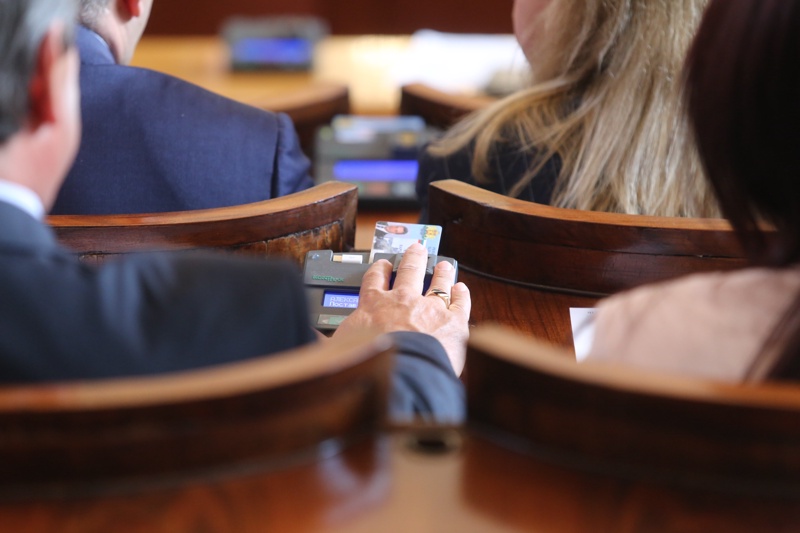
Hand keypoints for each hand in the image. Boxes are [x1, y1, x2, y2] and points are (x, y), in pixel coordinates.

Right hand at [333, 243, 470, 374]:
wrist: (402, 375)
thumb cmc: (369, 363)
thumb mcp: (337, 349)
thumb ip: (324, 341)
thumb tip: (306, 337)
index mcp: (374, 305)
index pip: (375, 279)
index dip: (379, 269)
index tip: (382, 265)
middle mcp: (403, 300)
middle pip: (410, 271)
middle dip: (414, 258)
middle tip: (417, 249)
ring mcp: (430, 308)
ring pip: (439, 282)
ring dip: (442, 271)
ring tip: (445, 265)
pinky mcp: (453, 322)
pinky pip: (460, 303)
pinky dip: (462, 294)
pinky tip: (462, 289)